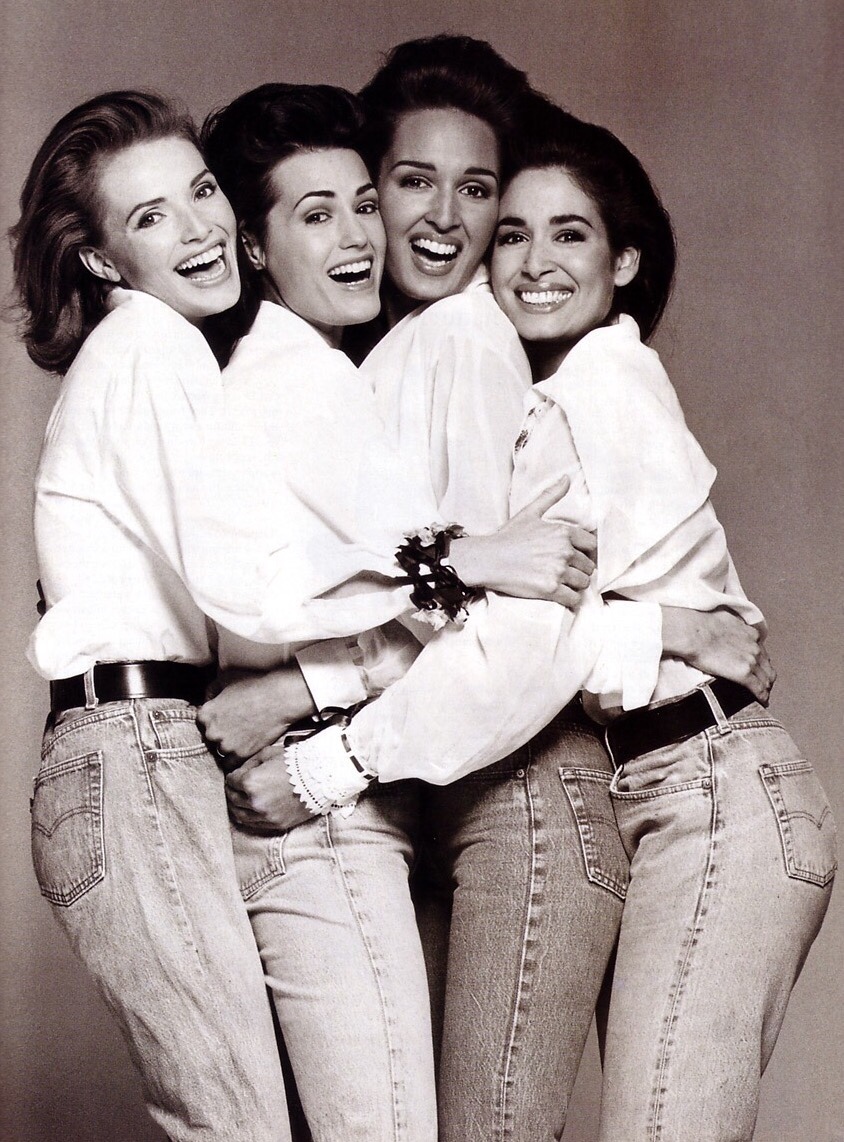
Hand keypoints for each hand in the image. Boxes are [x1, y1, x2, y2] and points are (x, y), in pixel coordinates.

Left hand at [198, 663, 315, 765]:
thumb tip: (207, 699)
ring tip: (241, 740)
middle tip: (235, 729)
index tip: (224, 720)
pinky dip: (236, 759)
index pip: (202, 723)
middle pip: (211, 739)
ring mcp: (226, 745)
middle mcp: (212, 732)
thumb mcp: (226, 679)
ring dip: (228, 748)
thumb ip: (211, 691)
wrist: (279, 699)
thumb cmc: (254, 685)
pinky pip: (231, 763)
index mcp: (205, 714)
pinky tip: (243, 750)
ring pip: (220, 752)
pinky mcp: (241, 755)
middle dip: (220, 734)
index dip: (214, 721)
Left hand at [225, 743, 314, 832]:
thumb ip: (249, 763)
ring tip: (239, 801)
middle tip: (234, 787)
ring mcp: (265, 815)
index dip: (232, 776)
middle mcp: (254, 802)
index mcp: (250, 782)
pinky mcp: (276, 824)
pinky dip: (249, 817)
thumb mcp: (268, 753)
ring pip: (240, 815)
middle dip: (232, 791)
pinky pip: (255, 824)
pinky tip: (250, 811)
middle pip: (233, 799)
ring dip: (236, 807)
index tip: (235, 775)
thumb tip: (239, 772)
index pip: (231, 781)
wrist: (319, 778)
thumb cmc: (294, 762)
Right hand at [449, 477, 596, 606]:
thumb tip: (567, 478)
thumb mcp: (530, 512)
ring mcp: (558, 571)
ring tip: (561, 583)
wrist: (488, 559)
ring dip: (575, 585)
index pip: (592, 545)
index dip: (585, 552)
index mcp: (563, 532)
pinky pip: (574, 599)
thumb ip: (551, 495)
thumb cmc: (508, 537)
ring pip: (583, 583)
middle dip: (580, 570)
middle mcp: (564, 551)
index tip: (574, 557)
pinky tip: (560, 595)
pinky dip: (570, 600)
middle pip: (589, 566)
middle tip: (564, 572)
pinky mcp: (550, 589)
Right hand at [661, 607, 775, 704]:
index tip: (757, 668)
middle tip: (762, 684)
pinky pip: (758, 689)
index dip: (761, 662)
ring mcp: (751, 661)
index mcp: (750, 634)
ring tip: (762, 695)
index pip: (762, 652)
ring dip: (765, 687)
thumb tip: (727, 625)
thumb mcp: (723, 618)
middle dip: (766, 676)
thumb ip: (732, 625)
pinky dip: (762, 696)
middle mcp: (755, 647)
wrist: (693, 632)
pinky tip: (762, 701)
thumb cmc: (701, 623)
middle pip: (768, 666)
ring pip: (766, 679)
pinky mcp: (744, 674)